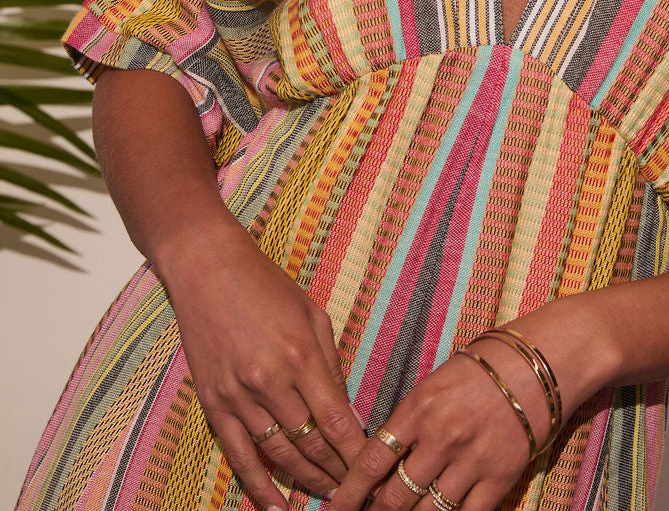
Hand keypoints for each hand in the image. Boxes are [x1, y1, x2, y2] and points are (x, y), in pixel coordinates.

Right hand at [159, 221, 366, 510]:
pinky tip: (276, 506)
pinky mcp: (213, 403)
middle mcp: (270, 381)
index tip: (373, 471)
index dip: (355, 452)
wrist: (208, 270)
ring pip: (278, 454)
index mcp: (300, 356)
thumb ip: (329, 363)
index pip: (336, 419)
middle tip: (356, 491)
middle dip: (336, 472)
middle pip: (309, 443)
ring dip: (304, 481)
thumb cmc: (266, 286)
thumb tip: (345, 408)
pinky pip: (239, 455)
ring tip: (327, 498)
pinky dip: (258, 486)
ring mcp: (238, 396)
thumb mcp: (312, 313)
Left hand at [328, 346, 540, 510]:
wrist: (540, 363)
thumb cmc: (484, 366)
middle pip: (395, 496)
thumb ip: (410, 421)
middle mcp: (442, 437)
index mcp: (420, 407)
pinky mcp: (500, 478)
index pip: (373, 459)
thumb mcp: (436, 382)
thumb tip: (384, 460)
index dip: (350, 491)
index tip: (335, 507)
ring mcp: (472, 461)